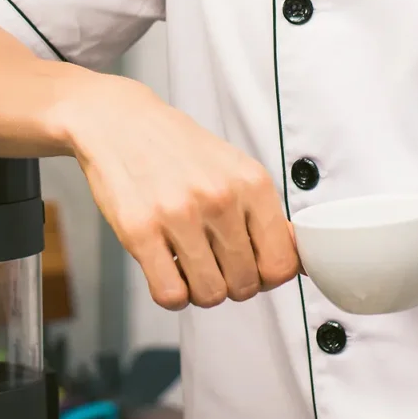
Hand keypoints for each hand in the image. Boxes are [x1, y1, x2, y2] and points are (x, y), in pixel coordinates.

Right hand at [60, 74, 299, 311]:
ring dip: (202, 291)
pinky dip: (173, 294)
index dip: (270, 276)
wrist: (123, 123)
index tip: (256, 270)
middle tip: (217, 266)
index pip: (282, 261)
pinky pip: (170, 294)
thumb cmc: (180, 149)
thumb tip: (294, 258)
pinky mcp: (140, 231)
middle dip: (233, 284)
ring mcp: (180, 215)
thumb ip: (263, 214)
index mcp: (251, 182)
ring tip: (192, 267)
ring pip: (210, 294)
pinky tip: (169, 271)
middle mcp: (220, 198)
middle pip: (247, 283)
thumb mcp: (236, 168)